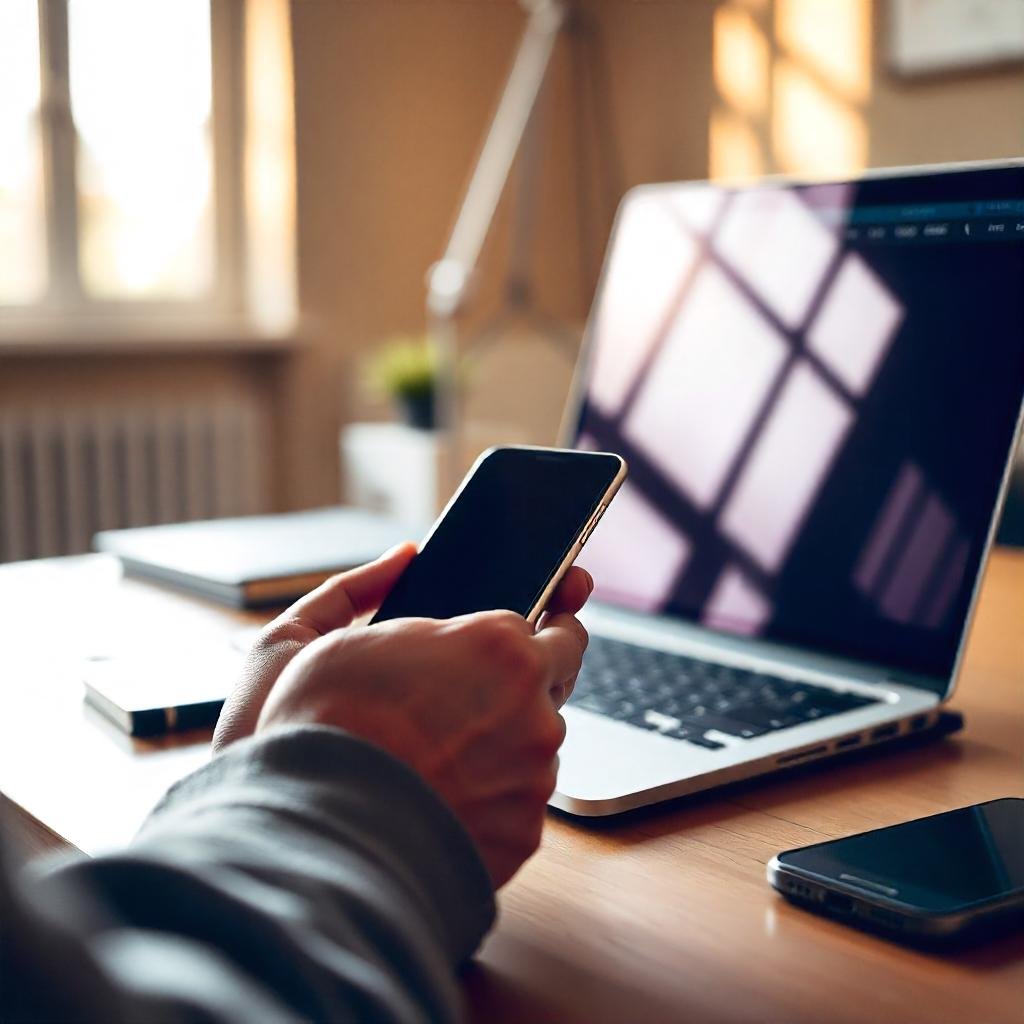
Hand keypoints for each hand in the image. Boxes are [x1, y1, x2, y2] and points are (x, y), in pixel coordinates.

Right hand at [214, 547, 592, 886]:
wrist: (309, 839)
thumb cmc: (311, 732)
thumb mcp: (320, 634)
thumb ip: (366, 586)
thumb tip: (401, 559)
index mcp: (498, 645)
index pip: (557, 624)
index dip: (539, 630)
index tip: (538, 632)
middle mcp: (533, 707)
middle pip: (556, 683)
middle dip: (523, 684)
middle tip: (469, 698)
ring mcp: (533, 774)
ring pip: (536, 747)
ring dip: (503, 745)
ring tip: (435, 758)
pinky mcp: (524, 832)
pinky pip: (518, 803)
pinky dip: (490, 800)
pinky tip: (439, 801)